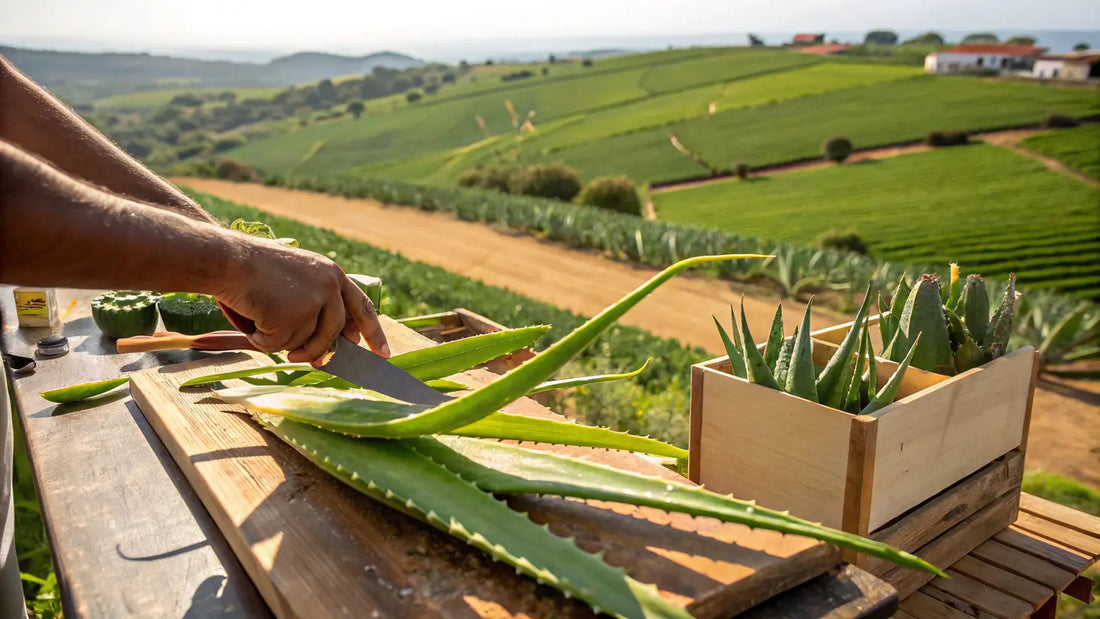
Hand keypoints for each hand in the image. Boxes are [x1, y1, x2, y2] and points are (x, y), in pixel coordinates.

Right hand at [212, 238, 389, 364]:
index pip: (362, 307)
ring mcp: (313, 303)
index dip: (373, 332)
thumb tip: (325, 344)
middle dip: (321, 352)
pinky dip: (261, 339)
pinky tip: (251, 317)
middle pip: (334, 333)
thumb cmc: (254, 268)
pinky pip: (278, 345)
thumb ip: (316, 303)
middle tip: (313, 362)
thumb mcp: (297, 277)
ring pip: (305, 342)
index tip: (382, 353)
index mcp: (333, 274)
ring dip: (281, 340)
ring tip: (261, 319)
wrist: (229, 259)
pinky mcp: (293, 318)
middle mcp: (329, 287)